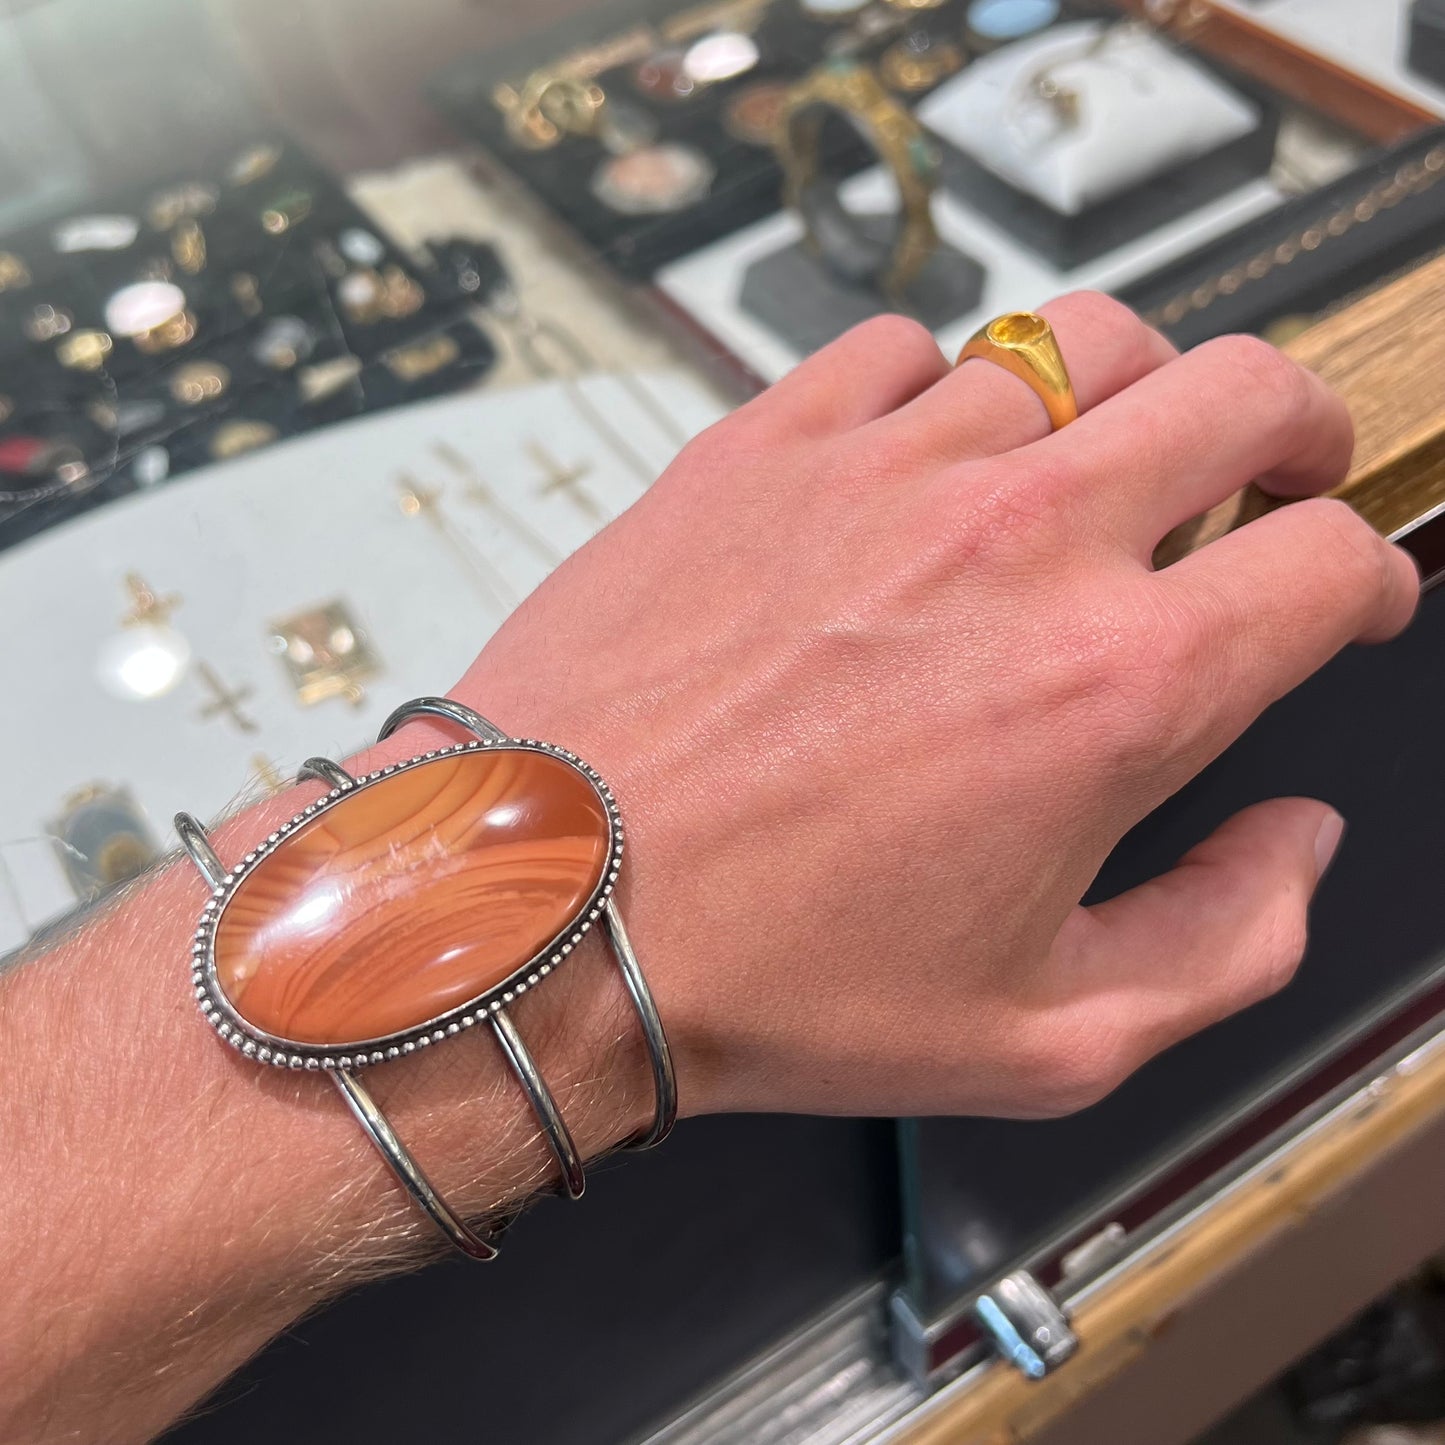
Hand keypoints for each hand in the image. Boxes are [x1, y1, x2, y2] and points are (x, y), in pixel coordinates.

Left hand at [454, 293, 1417, 1124]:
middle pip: (1241, 390)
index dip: (1362, 576)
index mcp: (1109, 688)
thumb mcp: (1043, 1036)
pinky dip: (946, 389)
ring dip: (1125, 397)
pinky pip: (902, 351)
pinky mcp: (762, 445)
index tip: (1334, 595)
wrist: (545, 911)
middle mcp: (1014, 545)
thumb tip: (1287, 846)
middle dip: (1295, 427)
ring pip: (1077, 343)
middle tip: (1272, 474)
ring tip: (1098, 461)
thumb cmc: (763, 975)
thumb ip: (1224, 940)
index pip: (1326, 559)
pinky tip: (920, 460)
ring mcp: (882, 472)